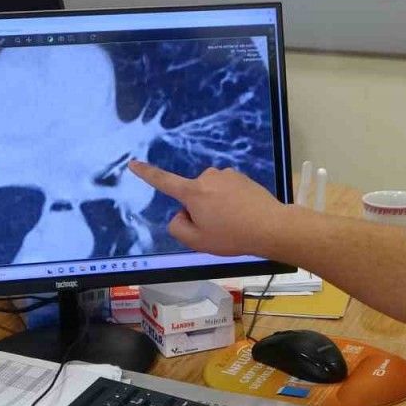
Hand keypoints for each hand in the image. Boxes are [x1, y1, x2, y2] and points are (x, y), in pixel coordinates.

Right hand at [127, 160, 294, 256]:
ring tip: (233, 223)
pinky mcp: (241, 177)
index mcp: (193, 192)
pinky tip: (243, 215)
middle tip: (216, 229)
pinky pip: (226, 191)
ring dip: (216, 206)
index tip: (134, 164)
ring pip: (211, 194)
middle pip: (192, 195)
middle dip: (199, 210)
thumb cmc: (233, 235)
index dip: (146, 173)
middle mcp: (208, 177)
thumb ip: (178, 228)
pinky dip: (230, 202)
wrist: (271, 226)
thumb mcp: (197, 241)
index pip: (163, 181)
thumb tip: (181, 215)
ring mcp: (226, 175)